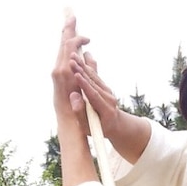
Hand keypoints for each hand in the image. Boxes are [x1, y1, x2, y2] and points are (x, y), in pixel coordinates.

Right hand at [52, 14, 119, 136]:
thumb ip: (80, 113)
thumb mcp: (87, 127)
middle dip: (82, 71)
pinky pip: (95, 76)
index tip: (76, 75)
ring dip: (83, 66)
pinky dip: (87, 68)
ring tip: (73, 56)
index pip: (94, 95)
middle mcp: (109, 99)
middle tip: (71, 60)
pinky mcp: (106, 88)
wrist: (114, 126)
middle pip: (94, 83)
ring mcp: (109, 92)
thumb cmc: (97, 129)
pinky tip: (79, 59)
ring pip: (94, 77)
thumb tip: (74, 96)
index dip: (85, 85)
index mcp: (106, 110)